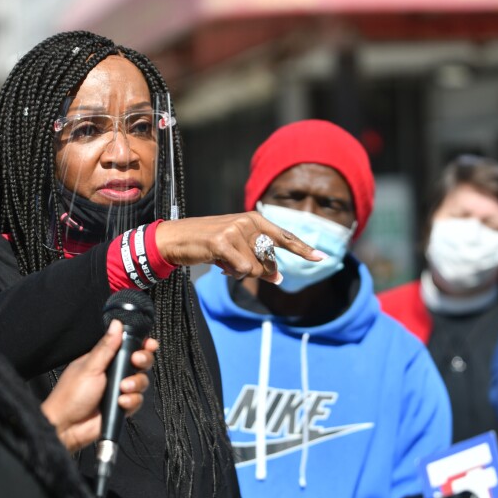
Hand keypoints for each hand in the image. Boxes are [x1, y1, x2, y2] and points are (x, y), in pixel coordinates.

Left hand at [41, 320, 157, 452]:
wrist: (66, 427)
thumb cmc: (70, 396)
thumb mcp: (90, 367)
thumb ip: (106, 347)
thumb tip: (116, 324)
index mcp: (103, 359)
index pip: (127, 346)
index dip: (141, 345)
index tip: (148, 344)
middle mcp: (113, 373)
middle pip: (140, 362)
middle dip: (142, 361)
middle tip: (136, 362)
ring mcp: (118, 390)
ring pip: (141, 381)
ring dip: (135, 384)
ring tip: (122, 388)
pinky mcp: (122, 406)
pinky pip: (137, 400)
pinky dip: (131, 401)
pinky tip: (120, 402)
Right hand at [156, 213, 323, 282]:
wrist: (176, 239)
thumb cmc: (208, 244)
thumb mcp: (236, 249)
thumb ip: (258, 259)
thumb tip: (279, 278)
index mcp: (254, 219)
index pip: (284, 235)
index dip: (303, 248)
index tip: (321, 258)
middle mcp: (247, 221)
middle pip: (269, 259)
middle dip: (258, 270)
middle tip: (235, 266)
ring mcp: (235, 230)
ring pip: (255, 267)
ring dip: (240, 272)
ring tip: (224, 262)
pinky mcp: (222, 242)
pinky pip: (241, 269)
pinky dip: (232, 273)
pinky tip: (220, 264)